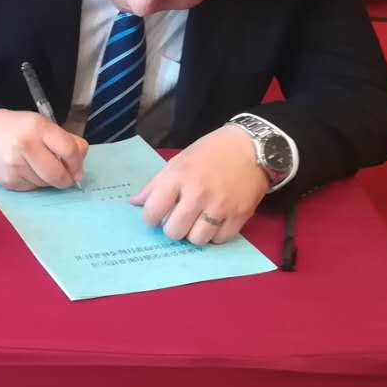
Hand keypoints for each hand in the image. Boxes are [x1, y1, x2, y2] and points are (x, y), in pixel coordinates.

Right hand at [0, 109, 87, 189]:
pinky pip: (32, 188)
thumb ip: (65, 140)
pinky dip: (34, 183)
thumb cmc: (17, 129)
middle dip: (66, 179)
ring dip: (48, 180)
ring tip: (37, 167)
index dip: (77, 163)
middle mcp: (25, 145)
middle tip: (66, 177)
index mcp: (38, 127)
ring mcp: (14, 165)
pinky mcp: (8, 180)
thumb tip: (79, 164)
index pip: (69, 150)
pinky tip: (25, 171)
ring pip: (46, 184)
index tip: (77, 169)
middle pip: (58, 174)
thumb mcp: (42, 125)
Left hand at [129, 124, 267, 244]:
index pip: (152, 211)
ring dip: (194, 233)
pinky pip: (220, 239)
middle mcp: (198, 193)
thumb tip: (134, 203)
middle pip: (174, 231)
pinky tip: (215, 222)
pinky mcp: (240, 214)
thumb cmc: (211, 152)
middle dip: (173, 227)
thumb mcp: (178, 161)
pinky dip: (215, 235)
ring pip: (197, 239)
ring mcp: (221, 206)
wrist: (252, 147)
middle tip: (179, 219)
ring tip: (198, 221)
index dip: (150, 218)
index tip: (156, 216)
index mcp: (179, 177)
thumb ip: (155, 184)